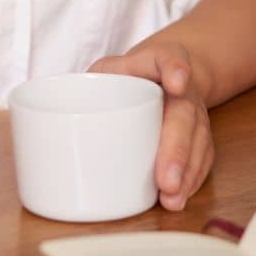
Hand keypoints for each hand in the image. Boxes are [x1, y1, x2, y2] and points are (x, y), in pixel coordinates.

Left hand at [86, 43, 213, 210]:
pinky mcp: (199, 135)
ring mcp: (195, 112)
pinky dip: (192, 180)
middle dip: (177, 148)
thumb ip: (86, 85)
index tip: (176, 81)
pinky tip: (179, 198)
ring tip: (172, 197)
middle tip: (166, 180)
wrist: (166, 72)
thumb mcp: (107, 67)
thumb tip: (51, 122)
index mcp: (158, 61)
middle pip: (184, 114)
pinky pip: (203, 158)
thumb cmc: (127, 73)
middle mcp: (183, 88)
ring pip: (199, 141)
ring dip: (187, 173)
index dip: (174, 68)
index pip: (169, 58)